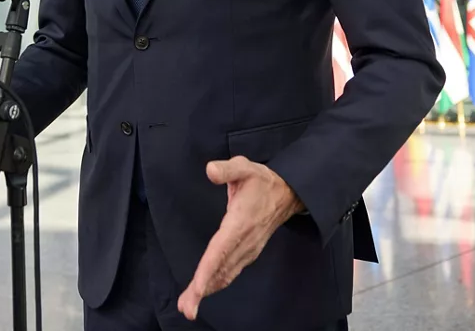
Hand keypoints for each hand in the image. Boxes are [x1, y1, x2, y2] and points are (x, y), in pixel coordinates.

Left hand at [177, 156, 303, 320]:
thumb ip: (227, 169)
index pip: (221, 249)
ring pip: (225, 274)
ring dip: (206, 291)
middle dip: (202, 290)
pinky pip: (230, 271)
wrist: (287, 194)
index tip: (198, 288)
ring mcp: (247, 249)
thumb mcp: (245, 167)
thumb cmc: (262, 181)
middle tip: (186, 308)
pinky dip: (216, 283)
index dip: (209, 269)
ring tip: (188, 306)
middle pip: (220, 268)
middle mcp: (244, 241)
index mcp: (240, 222)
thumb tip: (210, 170)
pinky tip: (204, 291)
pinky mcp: (247, 252)